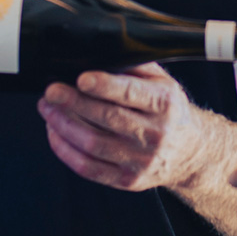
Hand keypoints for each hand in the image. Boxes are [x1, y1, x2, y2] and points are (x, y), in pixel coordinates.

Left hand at [38, 64, 198, 190]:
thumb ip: (134, 68)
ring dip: (63, 125)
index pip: (132, 94)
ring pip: (93, 144)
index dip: (105, 85)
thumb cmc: (169, 112)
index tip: (81, 78)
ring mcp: (141, 161)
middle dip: (74, 103)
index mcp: (165, 104)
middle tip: (51, 91)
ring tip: (47, 109)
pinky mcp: (128, 181)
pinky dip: (65, 150)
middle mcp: (156, 134)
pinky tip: (55, 133)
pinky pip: (88, 168)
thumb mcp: (164, 83)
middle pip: (108, 118)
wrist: (189, 153)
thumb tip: (97, 54)